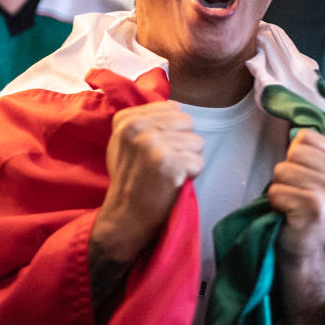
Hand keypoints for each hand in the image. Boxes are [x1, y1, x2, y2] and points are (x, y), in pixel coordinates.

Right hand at [91, 101, 202, 260]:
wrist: (125, 218)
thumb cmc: (130, 181)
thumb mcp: (126, 143)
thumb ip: (147, 122)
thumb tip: (176, 106)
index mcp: (126, 119)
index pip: (173, 108)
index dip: (172, 131)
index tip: (154, 151)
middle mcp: (137, 127)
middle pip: (188, 121)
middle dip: (183, 143)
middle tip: (164, 164)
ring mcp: (152, 144)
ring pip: (197, 142)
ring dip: (188, 160)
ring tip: (168, 174)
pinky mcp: (168, 162)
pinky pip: (199, 162)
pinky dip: (191, 176)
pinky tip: (173, 184)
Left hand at [267, 129, 324, 260]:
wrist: (306, 246)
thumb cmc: (307, 205)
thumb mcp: (318, 173)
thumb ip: (311, 150)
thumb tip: (295, 130)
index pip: (306, 136)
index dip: (296, 155)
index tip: (306, 177)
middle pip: (294, 153)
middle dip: (286, 173)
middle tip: (298, 192)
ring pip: (282, 171)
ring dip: (280, 188)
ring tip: (295, 202)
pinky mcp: (315, 207)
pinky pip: (276, 191)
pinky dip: (276, 202)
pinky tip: (290, 213)